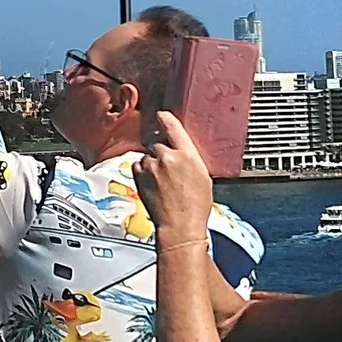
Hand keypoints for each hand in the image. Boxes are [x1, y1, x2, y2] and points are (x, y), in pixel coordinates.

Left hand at [138, 110, 214, 241]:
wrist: (180, 225)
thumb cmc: (195, 206)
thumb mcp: (203, 176)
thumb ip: (190, 159)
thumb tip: (182, 153)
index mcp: (187, 155)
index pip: (172, 127)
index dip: (165, 119)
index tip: (161, 115)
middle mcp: (167, 157)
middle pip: (158, 144)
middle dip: (162, 153)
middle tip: (170, 170)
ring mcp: (150, 166)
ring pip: (148, 156)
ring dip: (152, 163)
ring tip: (162, 181)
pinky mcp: (138, 176)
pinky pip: (138, 165)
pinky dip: (143, 171)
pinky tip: (153, 184)